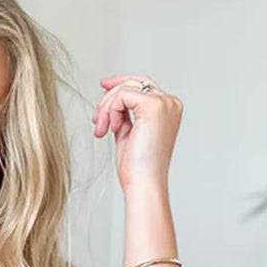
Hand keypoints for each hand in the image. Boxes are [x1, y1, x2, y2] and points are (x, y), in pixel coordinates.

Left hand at [92, 74, 181, 190]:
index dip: (120, 85)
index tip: (103, 87)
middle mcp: (169, 103)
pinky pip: (123, 95)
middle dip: (109, 98)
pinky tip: (112, 129)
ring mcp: (163, 103)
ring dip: (107, 108)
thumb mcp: (128, 134)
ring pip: (125, 88)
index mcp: (168, 110)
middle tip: (97, 121)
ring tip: (102, 130)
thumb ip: (124, 116)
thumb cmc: (137, 168)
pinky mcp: (153, 106)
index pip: (143, 86)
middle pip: (133, 83)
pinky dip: (111, 111)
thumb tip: (111, 101)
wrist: (143, 183)